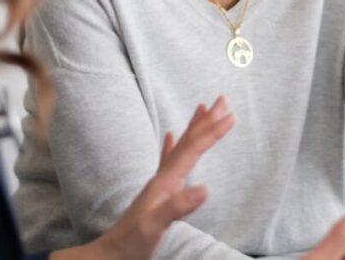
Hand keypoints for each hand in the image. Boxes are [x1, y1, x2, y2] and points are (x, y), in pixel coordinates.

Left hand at [51, 96, 235, 259]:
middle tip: (223, 99)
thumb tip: (205, 188)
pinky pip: (167, 159)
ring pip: (181, 146)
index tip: (232, 116)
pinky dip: (172, 145)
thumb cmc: (132, 241)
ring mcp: (159, 182)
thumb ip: (178, 206)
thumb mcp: (155, 225)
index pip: (193, 149)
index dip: (212, 132)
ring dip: (194, 127)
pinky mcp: (157, 191)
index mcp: (166, 181)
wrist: (112, 253)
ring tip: (203, 108)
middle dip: (207, 120)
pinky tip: (169, 135)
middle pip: (188, 140)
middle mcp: (163, 176)